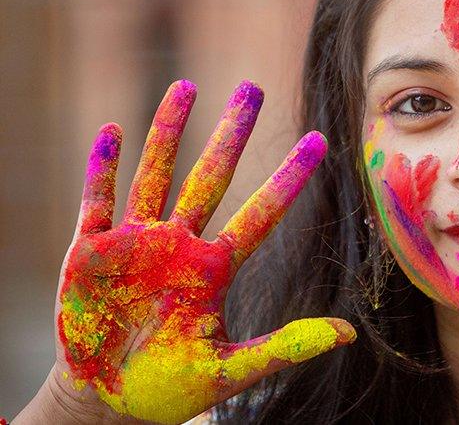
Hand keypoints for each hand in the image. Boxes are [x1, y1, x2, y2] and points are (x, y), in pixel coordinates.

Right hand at [47, 80, 354, 423]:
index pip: (261, 214)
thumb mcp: (230, 371)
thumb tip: (348, 333)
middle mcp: (179, 245)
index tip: (320, 141)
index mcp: (214, 269)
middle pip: (210, 177)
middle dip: (230, 133)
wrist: (107, 402)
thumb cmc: (169, 388)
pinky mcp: (89, 252)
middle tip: (252, 88)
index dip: (289, 179)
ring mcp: (135, 243)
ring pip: (156, 176)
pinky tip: (114, 131)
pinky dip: (102, 168)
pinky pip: (96, 201)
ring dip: (167, 133)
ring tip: (186, 86)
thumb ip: (285, 347)